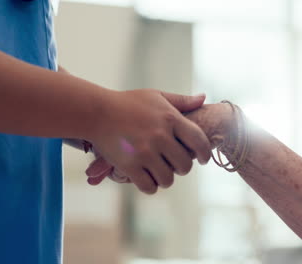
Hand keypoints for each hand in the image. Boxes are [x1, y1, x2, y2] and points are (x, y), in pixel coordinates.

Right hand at [86, 103, 234, 185]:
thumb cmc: (128, 103)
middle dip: (182, 167)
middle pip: (185, 165)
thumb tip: (203, 98)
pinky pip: (150, 187)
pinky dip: (150, 186)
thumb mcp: (156, 97)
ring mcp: (145, 152)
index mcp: (170, 119)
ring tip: (160, 172)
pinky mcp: (129, 166)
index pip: (199, 142)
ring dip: (166, 178)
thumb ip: (181, 101)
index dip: (205, 154)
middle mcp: (160, 136)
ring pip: (168, 180)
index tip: (203, 160)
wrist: (96, 112)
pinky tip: (147, 178)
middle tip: (175, 164)